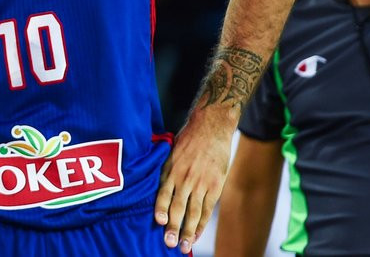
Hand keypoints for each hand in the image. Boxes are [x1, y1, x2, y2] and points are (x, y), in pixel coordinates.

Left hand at [154, 116, 232, 254]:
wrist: (211, 126)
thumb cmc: (188, 138)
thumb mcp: (170, 151)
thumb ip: (164, 169)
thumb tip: (155, 186)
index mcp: (170, 169)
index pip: (163, 193)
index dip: (161, 209)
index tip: (159, 222)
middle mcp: (184, 178)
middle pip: (178, 207)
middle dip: (173, 227)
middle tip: (169, 243)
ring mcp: (200, 183)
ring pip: (193, 212)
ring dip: (188, 231)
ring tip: (183, 246)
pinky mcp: (214, 185)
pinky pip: (207, 208)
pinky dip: (202, 223)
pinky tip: (196, 234)